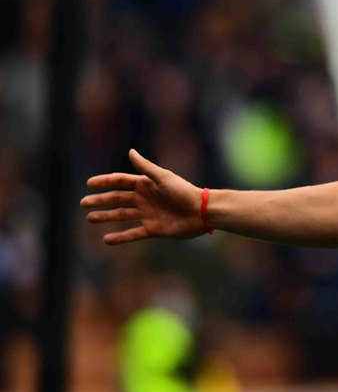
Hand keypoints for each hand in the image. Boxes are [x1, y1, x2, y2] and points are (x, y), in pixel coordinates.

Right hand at [81, 149, 206, 244]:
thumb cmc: (184, 192)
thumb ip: (146, 167)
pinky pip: (133, 234)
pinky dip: (120, 237)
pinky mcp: (154, 229)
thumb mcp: (163, 178)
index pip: (120, 181)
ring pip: (122, 216)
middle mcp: (145, 199)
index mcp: (146, 185)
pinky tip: (107, 240)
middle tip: (83, 203)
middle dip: (100, 201)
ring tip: (90, 218)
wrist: (202, 212)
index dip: (105, 182)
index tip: (89, 184)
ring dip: (106, 217)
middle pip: (117, 199)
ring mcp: (148, 214)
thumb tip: (131, 151)